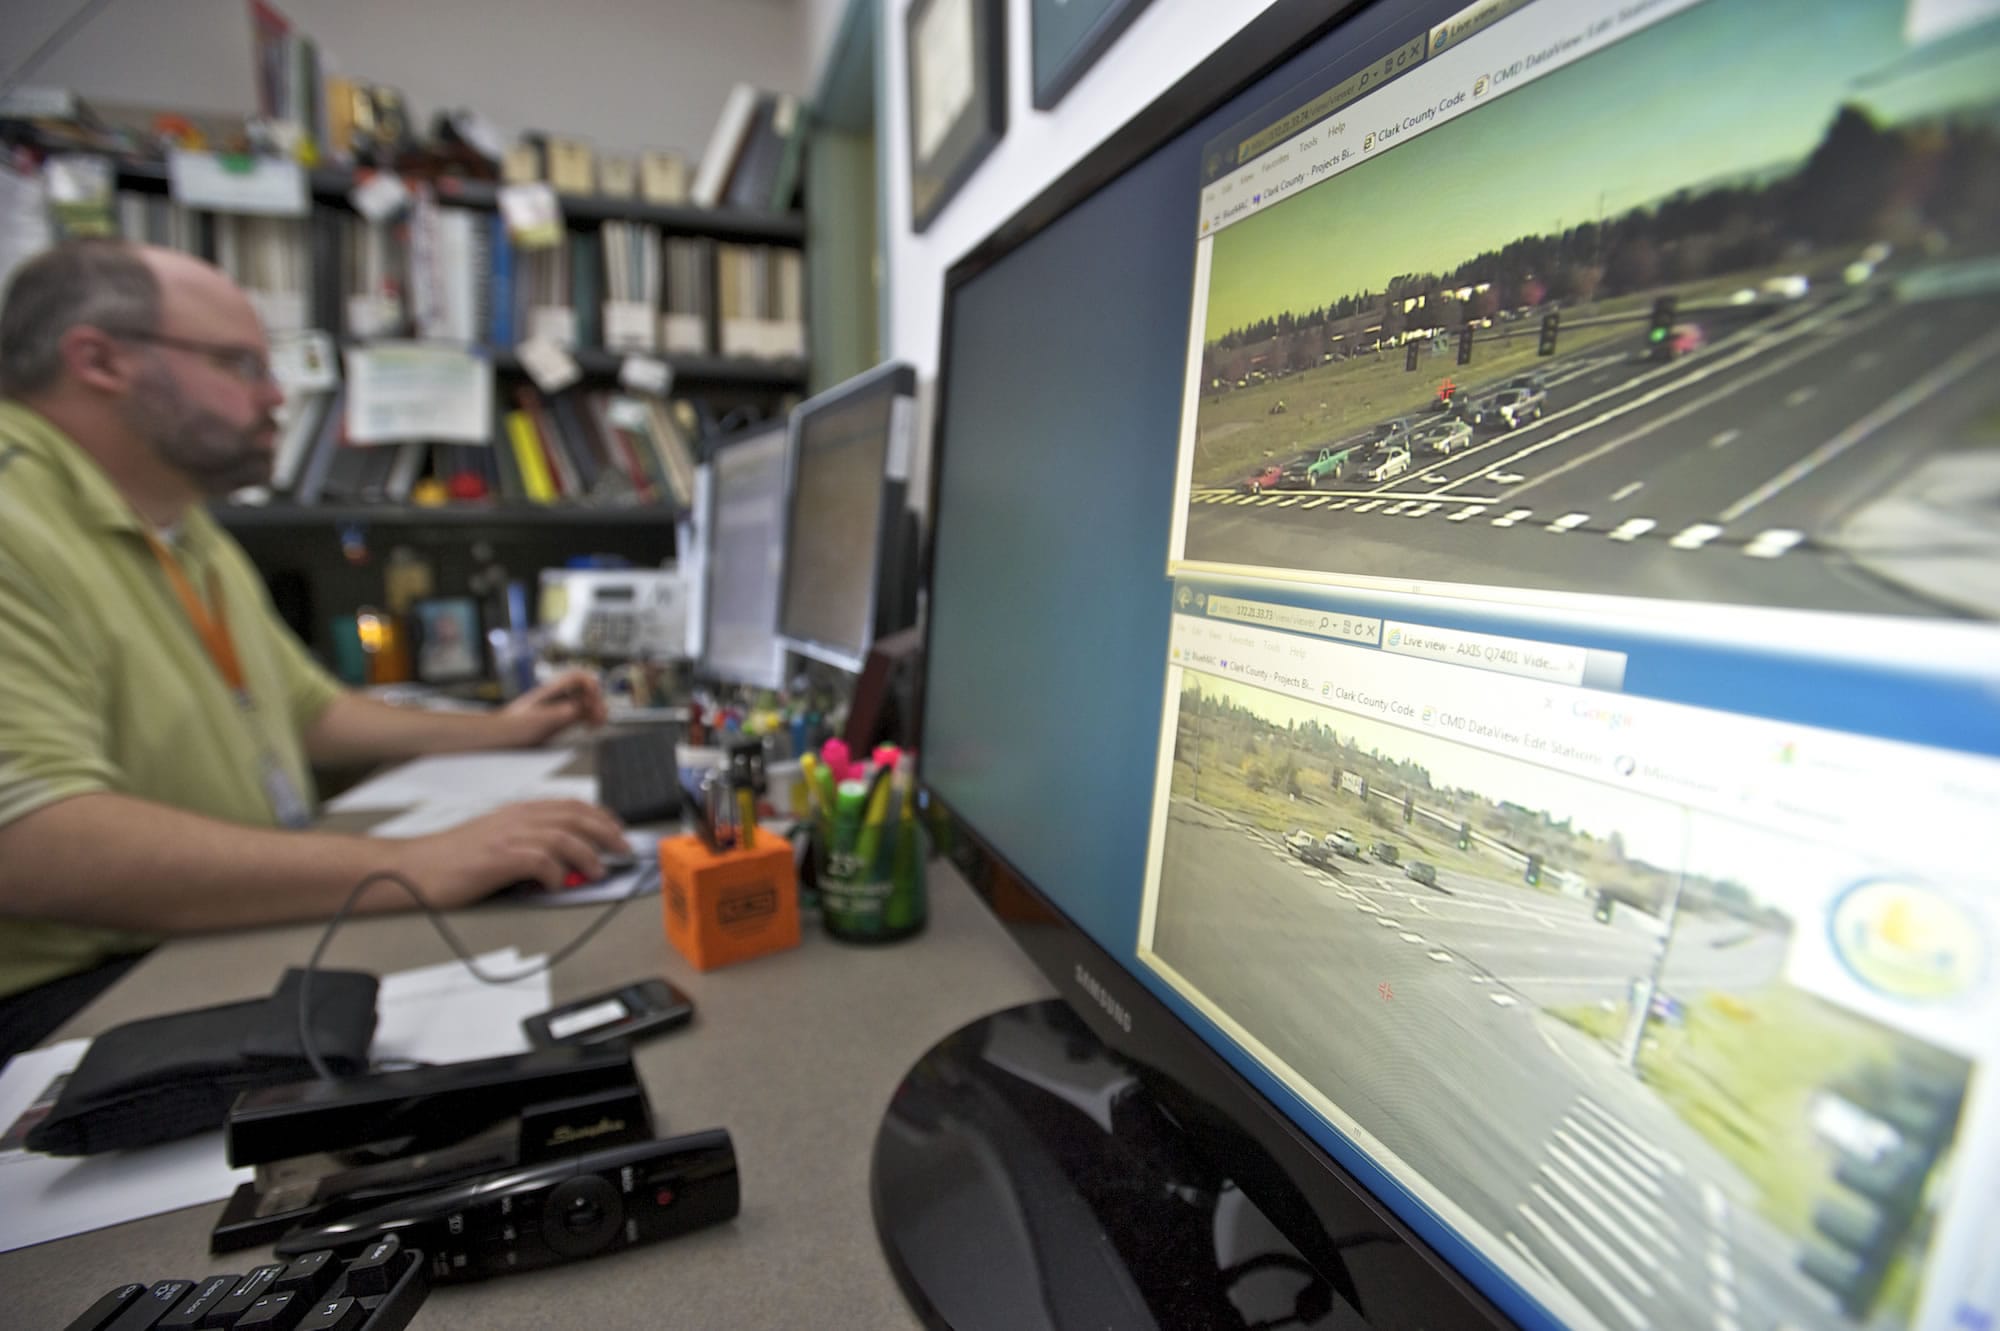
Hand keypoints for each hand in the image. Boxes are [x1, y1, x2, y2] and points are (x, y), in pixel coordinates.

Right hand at [390, 800, 628, 907]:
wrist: (413, 867)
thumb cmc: (452, 858)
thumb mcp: (496, 838)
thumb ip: (529, 843)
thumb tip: (564, 861)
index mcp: (518, 811)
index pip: (570, 805)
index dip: (600, 816)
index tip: (617, 830)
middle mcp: (517, 818)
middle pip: (575, 816)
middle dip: (606, 832)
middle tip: (624, 849)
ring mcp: (507, 836)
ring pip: (564, 836)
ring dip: (588, 854)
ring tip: (599, 871)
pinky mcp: (498, 858)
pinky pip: (540, 861)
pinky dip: (556, 872)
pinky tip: (557, 883)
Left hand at [499, 669, 607, 745]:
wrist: (498, 737)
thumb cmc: (512, 727)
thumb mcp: (537, 720)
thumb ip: (558, 713)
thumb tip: (577, 709)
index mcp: (551, 691)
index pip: (577, 677)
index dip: (590, 684)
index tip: (594, 698)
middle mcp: (557, 698)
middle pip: (585, 691)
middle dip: (596, 700)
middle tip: (599, 715)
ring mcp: (559, 710)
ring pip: (585, 704)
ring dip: (596, 710)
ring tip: (600, 722)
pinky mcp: (559, 723)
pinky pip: (580, 716)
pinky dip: (590, 720)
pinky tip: (592, 727)